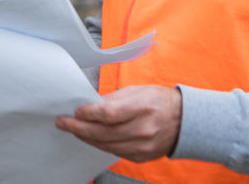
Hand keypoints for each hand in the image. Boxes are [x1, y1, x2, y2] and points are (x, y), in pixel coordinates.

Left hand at [55, 85, 181, 161]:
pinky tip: (91, 138)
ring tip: (73, 130)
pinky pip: (114, 152)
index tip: (76, 111)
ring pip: (106, 145)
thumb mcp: (138, 91)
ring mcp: (142, 146)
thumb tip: (90, 105)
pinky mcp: (141, 157)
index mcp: (142, 107)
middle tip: (63, 123)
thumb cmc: (160, 101)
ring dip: (86, 138)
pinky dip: (100, 145)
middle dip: (79, 128)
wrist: (184, 121)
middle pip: (104, 132)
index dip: (89, 113)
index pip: (109, 114)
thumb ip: (114, 99)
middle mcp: (143, 129)